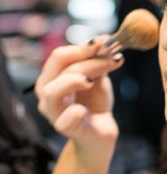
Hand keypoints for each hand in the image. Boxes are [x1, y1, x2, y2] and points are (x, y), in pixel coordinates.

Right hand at [35, 37, 124, 159]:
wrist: (101, 132)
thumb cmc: (95, 103)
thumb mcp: (99, 78)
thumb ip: (98, 61)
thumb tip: (104, 40)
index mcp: (53, 77)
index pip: (60, 56)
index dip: (83, 47)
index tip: (107, 41)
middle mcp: (48, 93)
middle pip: (58, 66)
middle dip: (86, 59)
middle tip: (111, 57)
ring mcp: (54, 112)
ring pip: (53, 91)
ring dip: (75, 79)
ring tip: (91, 81)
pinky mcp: (66, 129)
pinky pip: (64, 120)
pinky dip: (75, 112)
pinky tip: (85, 110)